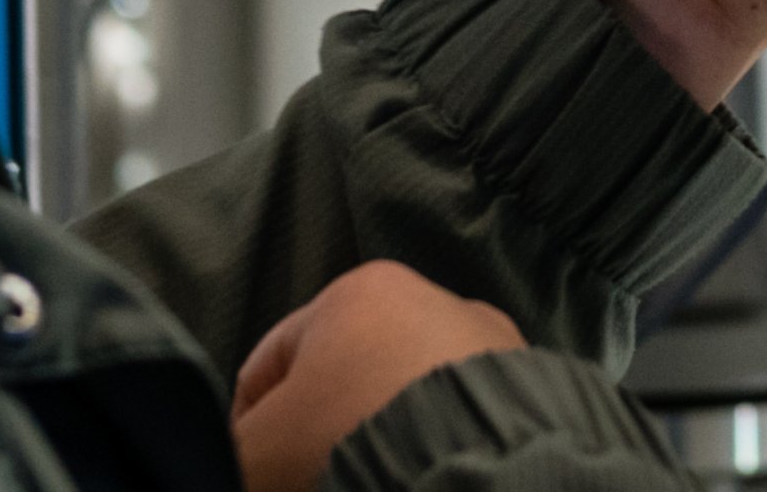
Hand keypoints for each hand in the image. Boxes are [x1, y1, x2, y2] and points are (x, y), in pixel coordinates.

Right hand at [232, 260, 522, 491]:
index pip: (270, 364)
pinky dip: (433, 447)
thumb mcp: (260, 452)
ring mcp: (488, 345)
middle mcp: (431, 301)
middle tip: (307, 479)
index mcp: (357, 292)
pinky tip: (419, 476)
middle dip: (318, 435)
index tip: (251, 470)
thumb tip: (239, 463)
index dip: (247, 426)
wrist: (478, 469)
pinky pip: (459, 424)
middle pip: (343, 384)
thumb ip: (235, 453)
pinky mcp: (531, 390)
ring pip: (404, 403)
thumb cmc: (352, 438)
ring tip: (367, 480)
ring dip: (376, 440)